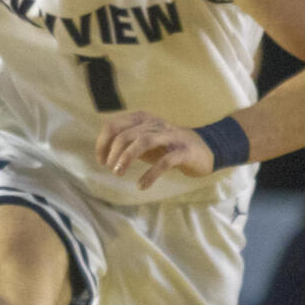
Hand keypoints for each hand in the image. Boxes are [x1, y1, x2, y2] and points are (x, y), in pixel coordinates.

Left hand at [95, 111, 214, 189]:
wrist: (204, 150)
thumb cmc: (167, 146)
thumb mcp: (143, 141)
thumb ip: (125, 141)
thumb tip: (102, 149)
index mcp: (142, 119)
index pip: (114, 125)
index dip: (103, 142)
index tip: (100, 160)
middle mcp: (155, 124)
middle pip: (126, 134)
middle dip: (113, 152)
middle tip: (111, 169)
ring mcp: (170, 136)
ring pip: (143, 141)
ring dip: (127, 157)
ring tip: (118, 173)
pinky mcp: (184, 152)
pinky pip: (165, 161)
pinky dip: (150, 174)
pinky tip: (141, 185)